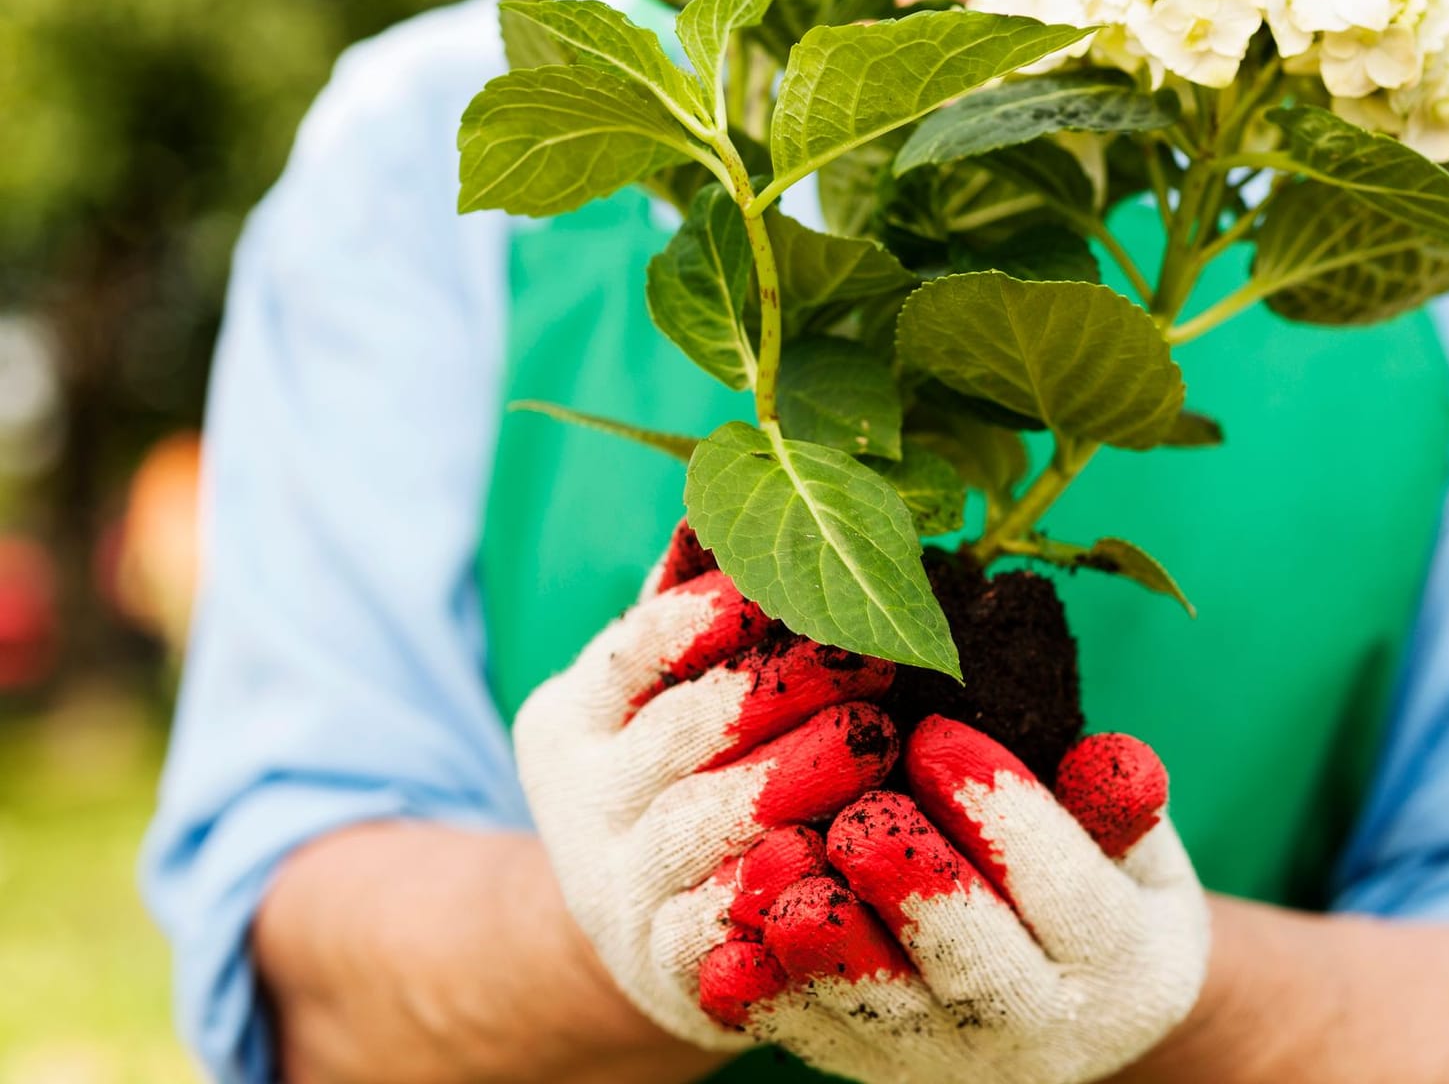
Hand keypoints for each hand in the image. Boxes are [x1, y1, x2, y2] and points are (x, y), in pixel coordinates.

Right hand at [513, 524, 901, 1050]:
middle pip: (681, 734)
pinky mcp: (663, 968)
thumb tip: (734, 482)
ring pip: (700, 826)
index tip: (794, 585)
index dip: (716, 615)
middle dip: (780, 691)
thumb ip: (697, 604)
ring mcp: (614, 889)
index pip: (637, 650)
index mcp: (570, 715)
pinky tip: (842, 851)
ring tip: (877, 740)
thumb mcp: (664, 689)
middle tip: (874, 657)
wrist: (642, 928)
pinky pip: (721, 927)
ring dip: (793, 779)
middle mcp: (579, 801)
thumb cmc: (683, 771)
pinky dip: (778, 888)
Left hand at [699, 715, 1210, 1083]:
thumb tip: (1115, 758)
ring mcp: (956, 1065)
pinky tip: (729, 942)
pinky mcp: (881, 1076)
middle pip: (976, 969)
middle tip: (859, 813)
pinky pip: (821, 1043)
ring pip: (886, 1017)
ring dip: (828, 948)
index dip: (1003, 814)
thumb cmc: (1103, 882)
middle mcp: (1045, 1034)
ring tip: (782, 867)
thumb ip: (1118, 807)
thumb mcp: (1137, 846)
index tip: (939, 733)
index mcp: (1125, 964)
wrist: (1078, 1006)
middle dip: (914, 889)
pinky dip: (772, 999)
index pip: (1066, 892)